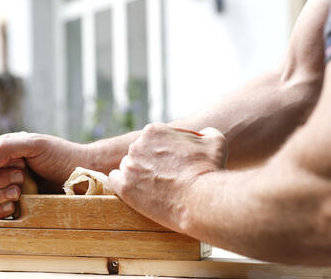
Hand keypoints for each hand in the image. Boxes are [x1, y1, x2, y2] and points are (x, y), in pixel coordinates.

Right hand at [0, 132, 87, 218]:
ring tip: (18, 193)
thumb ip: (7, 148)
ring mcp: (14, 186)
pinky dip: (1, 210)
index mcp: (10, 151)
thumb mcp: (35, 145)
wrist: (83, 175)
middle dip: (0, 179)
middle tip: (22, 177)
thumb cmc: (62, 156)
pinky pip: (0, 211)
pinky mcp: (21, 203)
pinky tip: (14, 206)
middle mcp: (9, 168)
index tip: (19, 162)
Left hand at [109, 123, 227, 233]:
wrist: (200, 199)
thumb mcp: (215, 141)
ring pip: (128, 167)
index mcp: (154, 131)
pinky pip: (115, 181)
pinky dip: (124, 186)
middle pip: (139, 153)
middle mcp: (137, 145)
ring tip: (154, 188)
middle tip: (165, 177)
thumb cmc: (208, 169)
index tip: (171, 164)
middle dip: (150, 163)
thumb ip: (205, 132)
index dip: (163, 152)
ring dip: (138, 175)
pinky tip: (137, 191)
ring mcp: (129, 166)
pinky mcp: (124, 188)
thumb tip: (203, 133)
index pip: (152, 140)